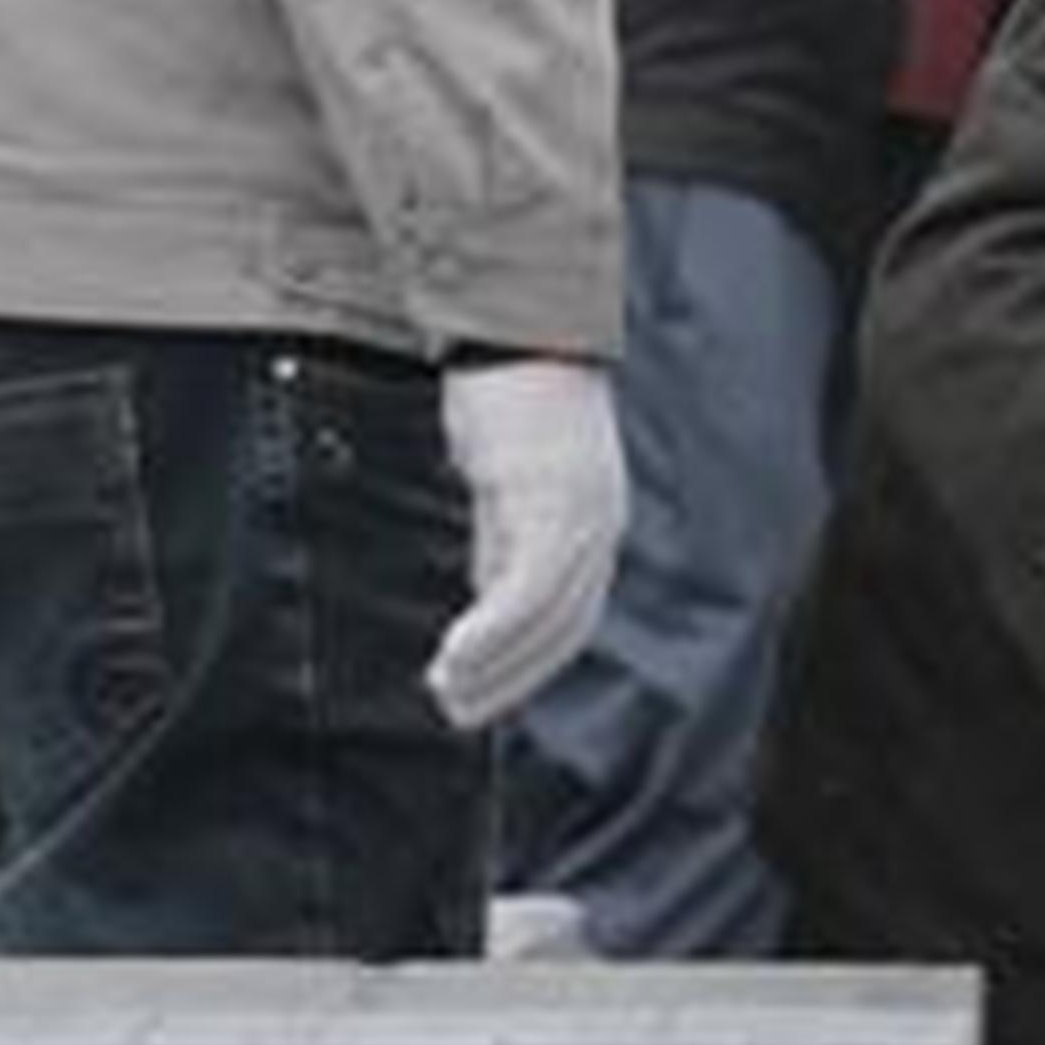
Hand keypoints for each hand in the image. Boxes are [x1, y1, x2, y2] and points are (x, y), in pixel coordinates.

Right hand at [425, 355, 626, 730]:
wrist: (516, 330)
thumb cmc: (511, 397)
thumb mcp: (511, 478)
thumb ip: (505, 534)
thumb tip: (487, 591)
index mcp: (596, 521)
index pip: (573, 618)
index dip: (532, 666)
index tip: (488, 697)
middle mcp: (599, 526)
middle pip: (564, 629)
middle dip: (512, 681)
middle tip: (458, 714)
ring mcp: (577, 516)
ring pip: (542, 620)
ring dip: (493, 669)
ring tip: (445, 696)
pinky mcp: (545, 503)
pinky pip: (521, 590)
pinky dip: (490, 634)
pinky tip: (451, 659)